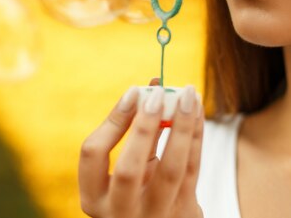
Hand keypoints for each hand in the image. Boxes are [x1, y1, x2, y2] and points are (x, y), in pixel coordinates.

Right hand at [79, 82, 203, 217]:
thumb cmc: (141, 190)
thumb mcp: (128, 170)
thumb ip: (136, 133)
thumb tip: (152, 86)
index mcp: (94, 198)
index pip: (93, 154)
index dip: (112, 120)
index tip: (133, 91)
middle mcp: (120, 213)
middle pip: (129, 169)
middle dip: (144, 127)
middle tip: (160, 93)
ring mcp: (154, 216)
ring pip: (172, 169)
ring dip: (182, 125)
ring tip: (188, 94)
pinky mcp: (184, 213)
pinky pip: (192, 168)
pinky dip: (196, 135)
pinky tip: (196, 111)